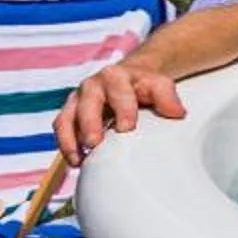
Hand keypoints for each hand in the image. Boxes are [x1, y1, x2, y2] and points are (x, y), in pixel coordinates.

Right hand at [56, 62, 187, 165]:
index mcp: (115, 76)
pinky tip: (76, 162)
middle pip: (86, 105)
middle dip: (90, 124)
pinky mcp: (69, 114)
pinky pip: (61, 130)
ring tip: (79, 160)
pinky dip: (66, 146)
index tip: (127, 127)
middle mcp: (92, 86)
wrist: (127, 79)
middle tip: (95, 143)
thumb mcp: (158, 84)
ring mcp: (77, 101)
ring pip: (66, 118)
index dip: (122, 109)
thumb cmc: (142, 86)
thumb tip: (177, 113)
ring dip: (70, 140)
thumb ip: (167, 95)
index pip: (118, 91)